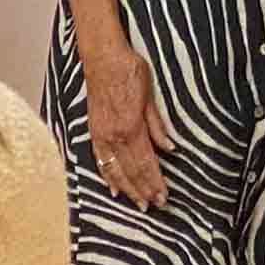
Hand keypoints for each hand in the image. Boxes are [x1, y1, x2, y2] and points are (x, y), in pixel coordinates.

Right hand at [84, 44, 172, 209]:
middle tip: (155, 206)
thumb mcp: (150, 96)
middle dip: (144, 190)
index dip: (155, 181)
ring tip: (138, 204)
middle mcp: (113, 137)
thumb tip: (169, 149)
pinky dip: (108, 177)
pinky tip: (114, 189)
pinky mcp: (94, 133)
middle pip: (130, 171)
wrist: (103, 59)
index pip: (145, 163)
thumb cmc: (130, 72)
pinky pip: (101, 162)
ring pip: (114, 171)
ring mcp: (101, 137)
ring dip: (128, 189)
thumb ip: (158, 126)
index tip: (163, 196)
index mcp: (131, 128)